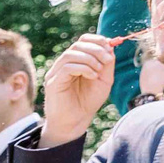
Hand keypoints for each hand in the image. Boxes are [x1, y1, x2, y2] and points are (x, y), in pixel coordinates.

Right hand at [42, 34, 121, 148]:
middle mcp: (63, 65)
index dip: (97, 40)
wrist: (75, 122)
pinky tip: (92, 77)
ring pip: (71, 54)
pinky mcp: (53, 82)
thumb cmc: (88, 102)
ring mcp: (56, 73)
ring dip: (90, 59)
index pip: (83, 41)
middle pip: (77, 45)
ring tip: (98, 72)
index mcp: (75, 62)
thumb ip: (107, 63)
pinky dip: (84, 68)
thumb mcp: (104, 79)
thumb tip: (110, 45)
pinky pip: (67, 67)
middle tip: (108, 60)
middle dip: (96, 49)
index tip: (110, 47)